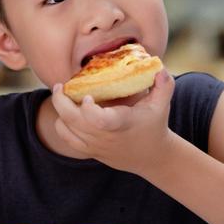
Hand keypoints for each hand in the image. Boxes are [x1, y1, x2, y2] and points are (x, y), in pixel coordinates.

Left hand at [50, 70, 176, 175]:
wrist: (151, 157)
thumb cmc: (154, 125)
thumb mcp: (162, 104)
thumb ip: (164, 84)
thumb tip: (159, 67)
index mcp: (121, 123)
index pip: (100, 120)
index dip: (88, 109)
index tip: (87, 95)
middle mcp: (104, 135)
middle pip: (73, 120)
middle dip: (61, 101)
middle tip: (60, 86)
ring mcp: (94, 144)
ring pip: (65, 128)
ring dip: (60, 110)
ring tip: (63, 95)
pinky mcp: (88, 150)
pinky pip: (66, 137)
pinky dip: (61, 124)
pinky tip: (66, 112)